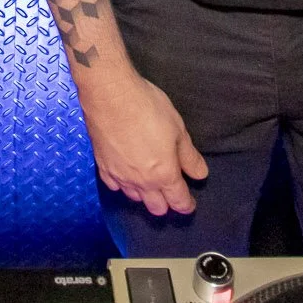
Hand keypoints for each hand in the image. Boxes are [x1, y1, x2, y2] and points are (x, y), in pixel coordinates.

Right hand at [78, 68, 207, 215]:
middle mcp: (141, 182)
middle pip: (156, 207)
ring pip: (135, 198)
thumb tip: (200, 174)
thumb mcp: (178, 130)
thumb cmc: (148, 108)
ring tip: (150, 184)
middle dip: (167, 204)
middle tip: (172, 194)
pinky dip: (123, 186)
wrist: (111, 95)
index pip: (178, 201)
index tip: (190, 203)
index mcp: (164, 174)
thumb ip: (189, 156)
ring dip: (145, 195)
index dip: (187, 204)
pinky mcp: (102, 166)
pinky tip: (126, 176)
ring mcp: (119, 176)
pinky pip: (114, 186)